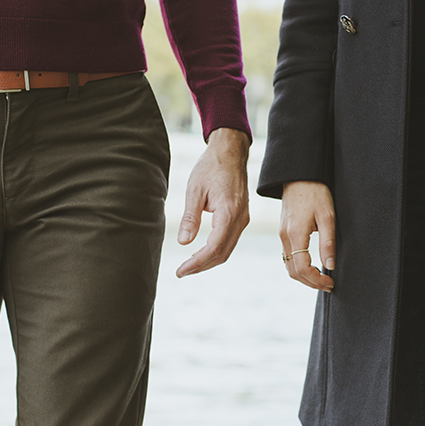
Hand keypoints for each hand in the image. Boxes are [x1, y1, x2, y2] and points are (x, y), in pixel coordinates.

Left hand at [175, 128, 249, 276]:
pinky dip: (216, 251)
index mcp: (229, 212)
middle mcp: (240, 219)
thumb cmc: (211, 167)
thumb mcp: (195, 190)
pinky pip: (230, 241)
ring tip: (189, 265)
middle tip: (181, 272)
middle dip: (202, 266)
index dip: (197, 263)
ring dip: (209, 261)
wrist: (230, 152)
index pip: (214, 247)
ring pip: (227, 250)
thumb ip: (190, 218)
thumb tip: (183, 242)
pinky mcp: (242, 217)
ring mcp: (243, 219)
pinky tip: (201, 251)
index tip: (181, 270)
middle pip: (223, 254)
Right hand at [280, 181, 334, 291]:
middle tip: (329, 285)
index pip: (302, 268)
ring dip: (305, 277)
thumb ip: (328, 242)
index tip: (331, 282)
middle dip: (311, 282)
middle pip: (293, 272)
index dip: (317, 280)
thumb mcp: (327, 216)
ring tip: (322, 278)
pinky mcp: (283, 233)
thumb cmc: (315, 193)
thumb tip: (330, 266)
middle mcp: (284, 238)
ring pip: (289, 266)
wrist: (298, 176)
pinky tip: (313, 267)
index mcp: (295, 234)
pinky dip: (299, 267)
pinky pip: (288, 257)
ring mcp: (281, 236)